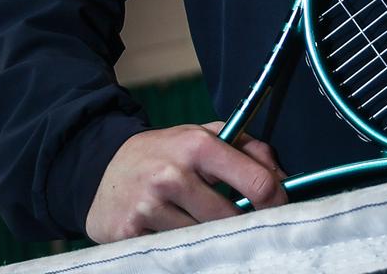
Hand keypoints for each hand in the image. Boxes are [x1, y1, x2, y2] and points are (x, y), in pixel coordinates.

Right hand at [85, 121, 286, 242]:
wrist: (102, 168)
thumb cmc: (165, 153)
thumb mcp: (205, 136)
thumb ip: (249, 149)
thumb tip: (284, 179)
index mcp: (198, 145)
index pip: (257, 182)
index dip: (276, 202)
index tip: (279, 209)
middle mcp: (173, 174)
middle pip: (231, 219)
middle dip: (240, 224)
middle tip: (239, 223)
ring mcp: (149, 205)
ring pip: (203, 239)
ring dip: (208, 236)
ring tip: (200, 223)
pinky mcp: (130, 232)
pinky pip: (173, 251)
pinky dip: (180, 247)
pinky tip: (174, 232)